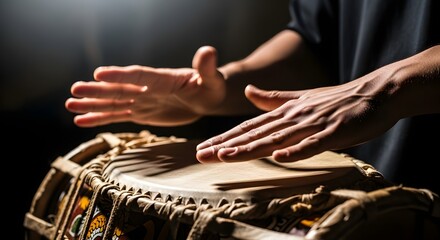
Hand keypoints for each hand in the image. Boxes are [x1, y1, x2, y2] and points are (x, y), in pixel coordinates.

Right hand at [65, 46, 224, 126]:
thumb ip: (207, 68)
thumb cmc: (211, 87)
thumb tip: (208, 52)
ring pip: (114, 103)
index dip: (121, 76)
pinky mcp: (141, 113)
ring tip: (70, 104)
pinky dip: (100, 118)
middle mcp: (147, 88)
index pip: (139, 76)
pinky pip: (119, 116)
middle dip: (98, 91)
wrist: (206, 98)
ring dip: (93, 104)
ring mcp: (142, 101)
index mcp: (163, 79)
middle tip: (74, 90)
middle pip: (120, 89)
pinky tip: (81, 120)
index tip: (100, 74)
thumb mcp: (213, 79)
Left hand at [196, 73, 398, 162]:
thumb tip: (249, 92)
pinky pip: (312, 143)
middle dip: (226, 145)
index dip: (225, 137)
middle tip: (202, 155)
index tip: (204, 147)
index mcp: (284, 111)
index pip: (249, 126)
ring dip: (250, 148)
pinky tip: (278, 157)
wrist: (373, 92)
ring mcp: (312, 124)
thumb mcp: (301, 98)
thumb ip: (273, 97)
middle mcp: (292, 117)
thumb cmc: (336, 99)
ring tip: (226, 156)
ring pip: (276, 139)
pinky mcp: (333, 132)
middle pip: (254, 134)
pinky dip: (296, 151)